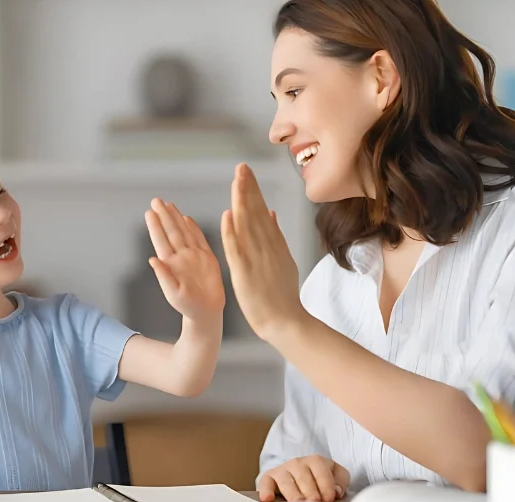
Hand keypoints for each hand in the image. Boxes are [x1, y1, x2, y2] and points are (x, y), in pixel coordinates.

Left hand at [146, 198, 225, 323]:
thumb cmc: (187, 306)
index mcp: (172, 264)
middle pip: (171, 232)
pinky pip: (200, 239)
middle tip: (156, 200)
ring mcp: (194, 256)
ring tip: (169, 205)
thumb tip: (152, 259)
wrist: (206, 312)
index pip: (162, 240)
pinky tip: (187, 219)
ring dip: (176, 218)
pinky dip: (194, 228)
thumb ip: (163, 276)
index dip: (156, 226)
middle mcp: (182, 257)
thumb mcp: (173, 294)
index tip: (149, 212)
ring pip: (184, 232)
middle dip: (164, 215)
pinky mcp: (207, 258)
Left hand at [221, 163, 306, 341]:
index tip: (246, 173)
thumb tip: (271, 212)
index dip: (253, 191)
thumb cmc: (282, 294)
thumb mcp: (283, 259)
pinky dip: (232, 232)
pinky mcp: (246, 273)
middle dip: (248, 188)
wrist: (286, 321)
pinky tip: (228, 215)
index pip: (261, 211)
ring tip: (237, 180)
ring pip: (247, 225)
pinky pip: (237, 249)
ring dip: (241, 201)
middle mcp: (266, 247)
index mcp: (273, 243)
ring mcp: (257, 259)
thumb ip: (275, 235)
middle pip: (255, 212)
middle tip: (241, 166)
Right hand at [257, 455, 349, 501]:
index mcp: (316, 461)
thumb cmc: (321, 481)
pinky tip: (268, 499)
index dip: (326, 485)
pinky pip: (265, 483)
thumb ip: (340, 481)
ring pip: (286, 481)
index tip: (329, 500)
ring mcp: (282, 470)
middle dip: (309, 491)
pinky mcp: (268, 478)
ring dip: (293, 494)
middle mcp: (298, 463)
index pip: (321, 471)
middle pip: (303, 476)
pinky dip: (265, 490)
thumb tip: (336, 492)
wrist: (300, 478)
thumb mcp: (336, 476)